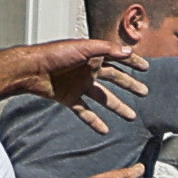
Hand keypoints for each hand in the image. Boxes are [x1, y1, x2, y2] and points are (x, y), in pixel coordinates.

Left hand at [0, 40, 139, 119]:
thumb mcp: (82, 48)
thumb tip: (127, 51)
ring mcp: (80, 85)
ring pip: (103, 98)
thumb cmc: (52, 55)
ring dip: (117, 106)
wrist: (31, 70)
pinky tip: (104, 129)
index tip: (146, 68)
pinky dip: (95, 121)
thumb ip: (106, 49)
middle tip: (144, 93)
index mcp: (92, 56)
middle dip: (129, 85)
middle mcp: (88, 70)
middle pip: (114, 79)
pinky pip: (86, 112)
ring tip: (131, 116)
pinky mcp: (70, 98)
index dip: (132, 62)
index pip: (117, 58)